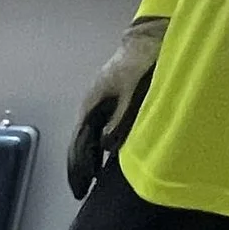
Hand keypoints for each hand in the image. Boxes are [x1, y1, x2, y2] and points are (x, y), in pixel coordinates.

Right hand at [66, 16, 168, 198]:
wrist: (150, 38)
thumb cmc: (140, 64)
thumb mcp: (132, 92)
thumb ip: (119, 119)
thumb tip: (106, 147)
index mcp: (91, 104)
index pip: (79, 143)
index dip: (78, 167)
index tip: (80, 189)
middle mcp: (90, 105)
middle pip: (80, 142)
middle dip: (79, 166)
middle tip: (81, 191)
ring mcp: (99, 102)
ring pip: (88, 136)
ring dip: (88, 157)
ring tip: (89, 178)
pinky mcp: (110, 100)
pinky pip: (98, 129)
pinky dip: (97, 146)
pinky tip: (103, 155)